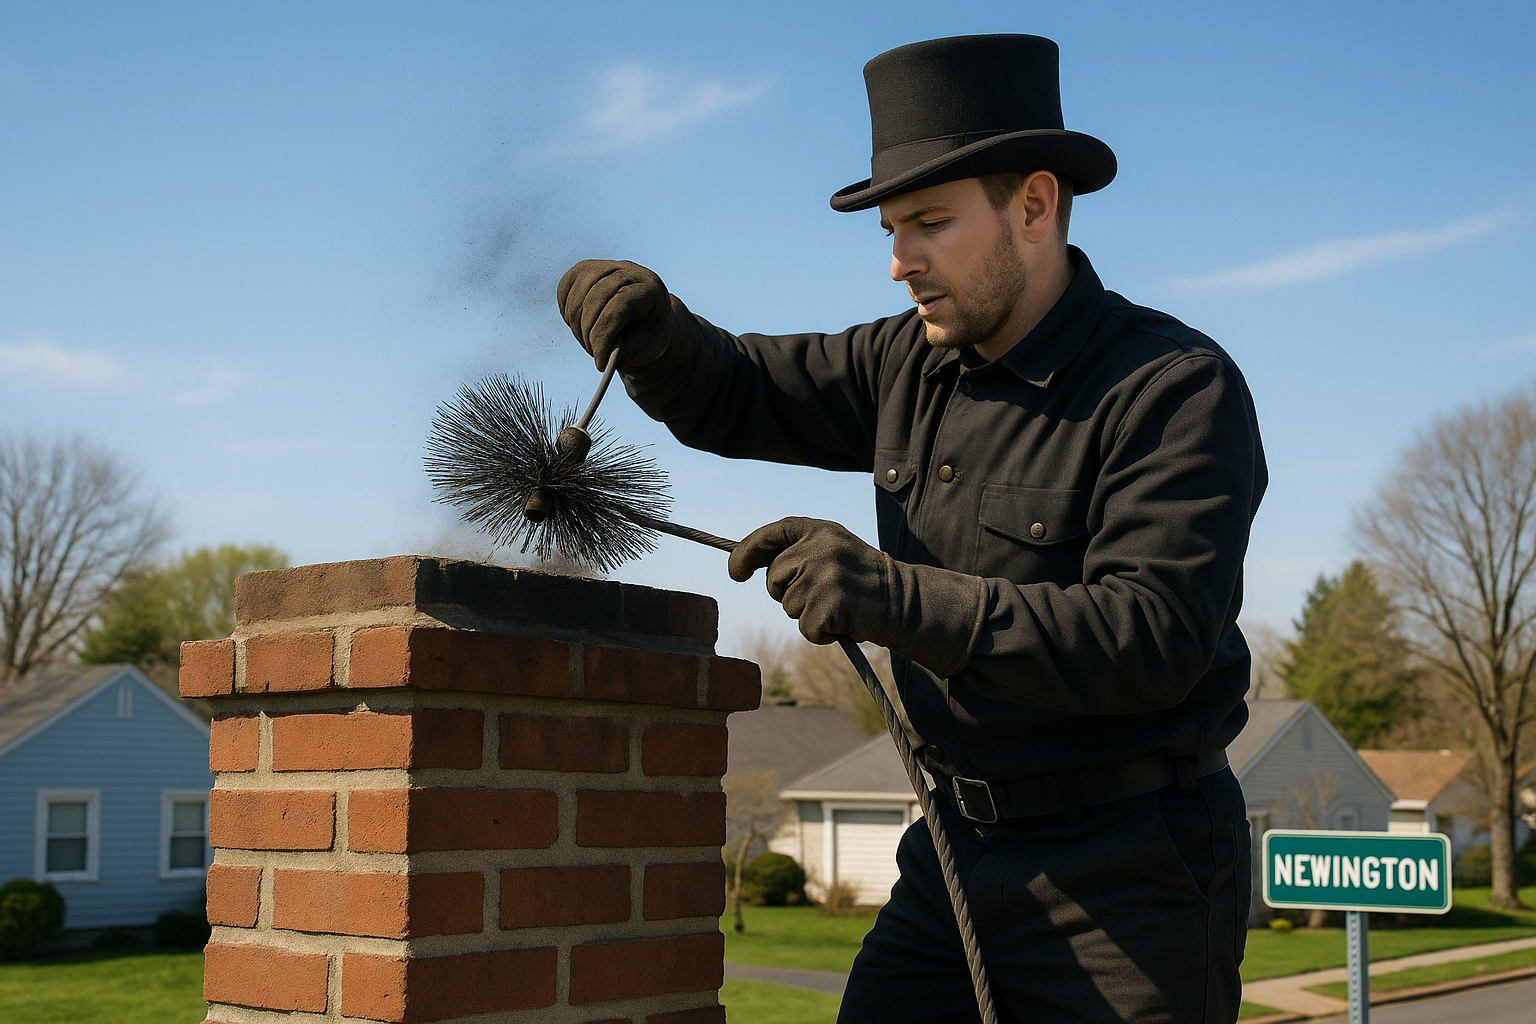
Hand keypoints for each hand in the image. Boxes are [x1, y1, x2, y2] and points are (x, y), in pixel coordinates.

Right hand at [557, 259, 675, 370]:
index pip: (619, 305)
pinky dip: (565, 308)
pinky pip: (566, 285)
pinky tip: (576, 324)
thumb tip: (611, 348)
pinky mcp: (587, 268)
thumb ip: (634, 346)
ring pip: (578, 290)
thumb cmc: (649, 336)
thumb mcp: (651, 346)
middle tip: (593, 353)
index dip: (604, 335)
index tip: (600, 361)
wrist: (644, 322)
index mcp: (651, 288)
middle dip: (589, 331)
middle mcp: (630, 270)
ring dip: (576, 322)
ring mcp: (607, 266)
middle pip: (596, 297)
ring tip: (587, 341)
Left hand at [729, 517, 891, 644]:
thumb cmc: (861, 580)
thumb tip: (746, 563)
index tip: (735, 572)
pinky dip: (821, 633)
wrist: (902, 601)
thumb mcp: (833, 550)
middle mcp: (819, 549)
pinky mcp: (828, 605)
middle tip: (822, 593)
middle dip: (787, 592)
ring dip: (808, 614)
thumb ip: (798, 551)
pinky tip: (843, 621)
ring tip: (838, 605)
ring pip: (788, 606)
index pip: (771, 534)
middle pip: (773, 578)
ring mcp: (823, 576)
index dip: (747, 551)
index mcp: (819, 531)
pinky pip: (806, 628)